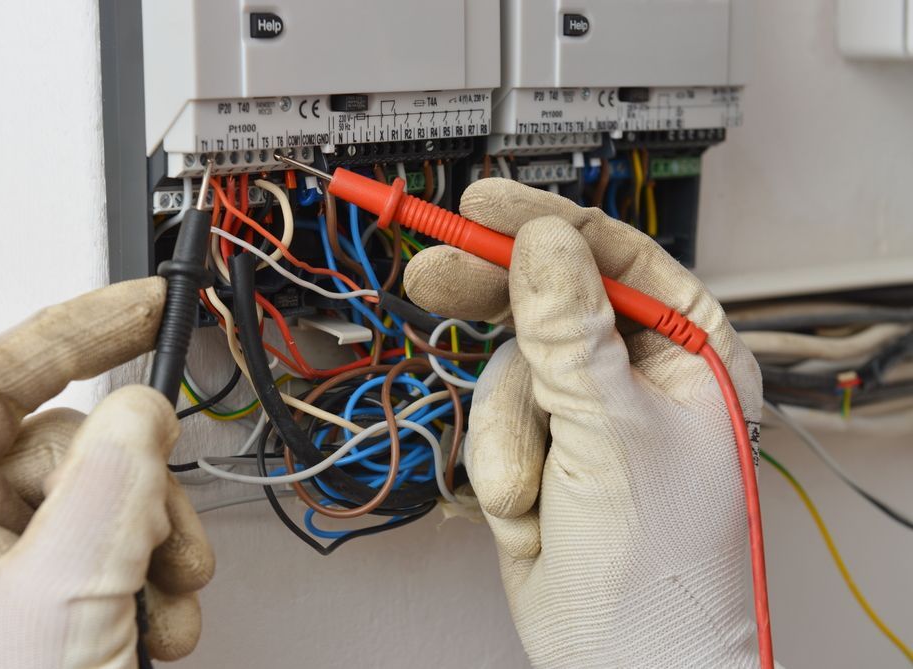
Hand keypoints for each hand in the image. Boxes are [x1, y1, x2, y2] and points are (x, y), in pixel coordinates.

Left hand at [0, 278, 213, 667]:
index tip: (143, 305)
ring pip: (109, 501)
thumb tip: (142, 410)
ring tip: (163, 607)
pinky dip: (154, 583)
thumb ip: (108, 488)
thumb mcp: (61, 599)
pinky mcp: (53, 596)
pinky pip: (120, 549)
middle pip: (75, 449)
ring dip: (157, 548)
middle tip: (166, 544)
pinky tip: (154, 630)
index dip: (76, 329)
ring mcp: (6, 568)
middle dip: (142, 492)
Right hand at [405, 179, 763, 667]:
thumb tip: (543, 240)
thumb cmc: (658, 566)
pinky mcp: (538, 444)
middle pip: (549, 296)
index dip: (545, 224)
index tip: (481, 205)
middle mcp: (637, 371)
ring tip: (527, 485)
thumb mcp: (611, 432)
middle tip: (432, 272)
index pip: (615, 257)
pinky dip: (498, 460)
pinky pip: (492, 416)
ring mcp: (582, 409)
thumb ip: (569, 331)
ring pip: (508, 365)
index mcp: (691, 352)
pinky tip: (527, 506)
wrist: (619, 663)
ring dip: (505, 427)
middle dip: (492, 296)